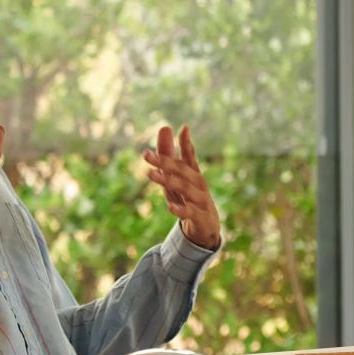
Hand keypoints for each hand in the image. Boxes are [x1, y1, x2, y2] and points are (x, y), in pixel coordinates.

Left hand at [144, 125, 220, 250]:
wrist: (207, 228)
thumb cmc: (189, 198)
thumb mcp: (176, 177)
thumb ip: (169, 154)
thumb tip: (165, 126)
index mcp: (193, 173)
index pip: (190, 156)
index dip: (186, 144)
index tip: (184, 129)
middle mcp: (199, 184)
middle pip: (183, 171)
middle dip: (165, 162)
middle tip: (146, 155)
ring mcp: (202, 201)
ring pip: (186, 189)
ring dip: (169, 181)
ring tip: (151, 175)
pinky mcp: (201, 218)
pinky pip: (191, 213)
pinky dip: (181, 210)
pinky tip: (170, 207)